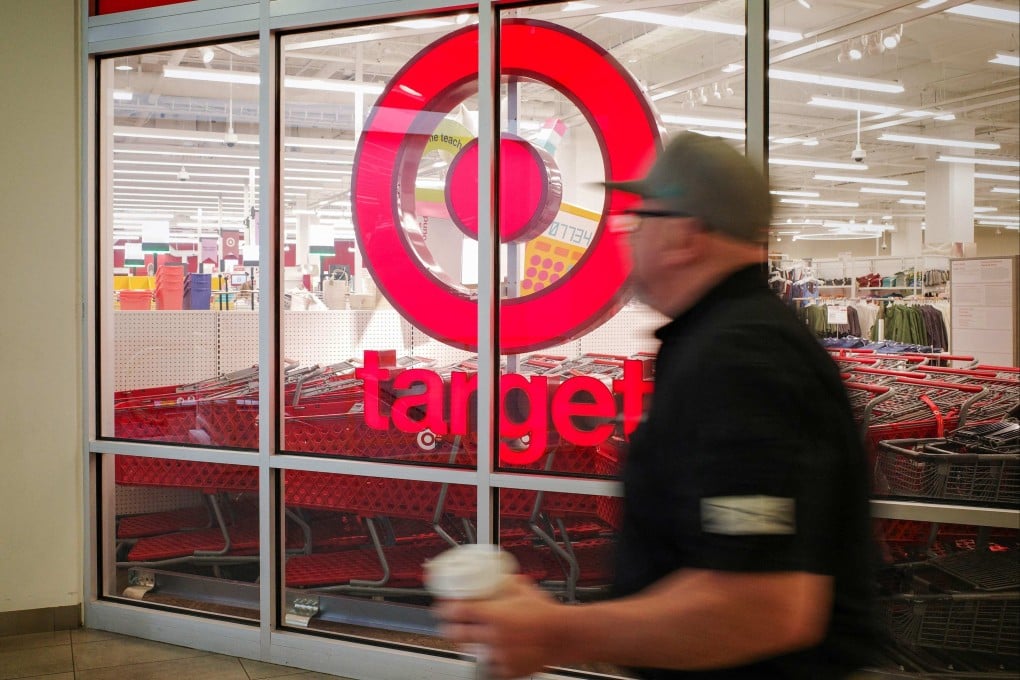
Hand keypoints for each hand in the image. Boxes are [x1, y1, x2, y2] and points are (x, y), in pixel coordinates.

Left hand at [434, 575, 565, 678]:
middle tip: (449, 621)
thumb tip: (495, 576)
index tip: (443, 605)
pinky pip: (488, 663)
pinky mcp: (505, 668)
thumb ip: (505, 582)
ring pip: (470, 651)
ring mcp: (497, 655)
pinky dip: (487, 656)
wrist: (563, 635)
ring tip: (472, 635)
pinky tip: (492, 648)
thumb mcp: (522, 589)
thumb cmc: (546, 613)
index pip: (455, 612)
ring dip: (467, 643)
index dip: (444, 608)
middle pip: (455, 634)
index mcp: (493, 615)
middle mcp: (492, 636)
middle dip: (449, 627)